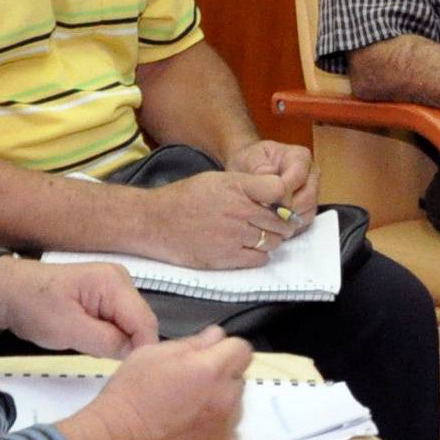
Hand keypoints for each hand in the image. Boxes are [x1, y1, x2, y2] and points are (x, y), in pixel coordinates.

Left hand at [0, 255, 157, 355]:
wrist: (9, 292)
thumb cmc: (31, 304)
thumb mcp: (68, 330)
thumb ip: (107, 342)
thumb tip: (133, 352)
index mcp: (113, 282)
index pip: (145, 323)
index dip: (140, 350)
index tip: (130, 372)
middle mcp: (120, 280)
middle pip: (142, 323)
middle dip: (128, 345)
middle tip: (104, 361)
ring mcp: (115, 286)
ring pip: (132, 324)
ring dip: (117, 341)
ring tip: (91, 346)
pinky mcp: (107, 295)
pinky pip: (120, 321)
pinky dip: (109, 335)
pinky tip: (91, 339)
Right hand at [59, 331, 251, 439]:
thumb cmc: (129, 396)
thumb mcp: (153, 353)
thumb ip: (192, 342)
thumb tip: (215, 337)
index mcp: (211, 368)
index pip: (242, 349)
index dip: (225, 350)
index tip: (210, 357)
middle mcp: (226, 398)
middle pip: (237, 378)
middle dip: (221, 376)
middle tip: (190, 385)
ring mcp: (226, 428)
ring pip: (234, 406)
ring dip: (219, 404)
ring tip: (186, 411)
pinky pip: (229, 434)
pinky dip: (216, 431)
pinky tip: (191, 431)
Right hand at [131, 170, 297, 270]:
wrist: (154, 222)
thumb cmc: (185, 198)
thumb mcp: (217, 179)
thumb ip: (247, 186)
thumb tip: (277, 193)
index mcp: (236, 186)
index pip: (280, 190)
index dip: (284, 197)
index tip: (280, 201)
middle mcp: (238, 211)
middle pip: (281, 220)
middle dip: (282, 221)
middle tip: (275, 222)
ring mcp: (234, 236)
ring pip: (274, 241)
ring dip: (271, 239)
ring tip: (258, 234)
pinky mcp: (226, 258)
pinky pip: (260, 259)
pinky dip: (259, 254)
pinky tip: (248, 247)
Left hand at [227, 137, 320, 222]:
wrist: (247, 171)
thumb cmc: (250, 162)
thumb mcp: (249, 158)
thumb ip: (259, 167)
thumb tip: (269, 176)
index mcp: (300, 157)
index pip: (298, 176)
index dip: (282, 192)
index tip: (265, 200)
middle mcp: (311, 174)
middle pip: (308, 197)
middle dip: (286, 208)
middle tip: (266, 214)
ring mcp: (312, 193)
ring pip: (308, 212)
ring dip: (288, 220)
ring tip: (267, 220)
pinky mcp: (307, 209)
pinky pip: (304, 222)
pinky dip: (289, 226)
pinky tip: (272, 226)